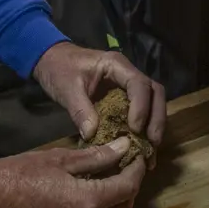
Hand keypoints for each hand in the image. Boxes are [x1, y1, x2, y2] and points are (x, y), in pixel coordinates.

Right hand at [0, 144, 144, 207]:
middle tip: (127, 168)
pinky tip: (91, 191)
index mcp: (88, 201)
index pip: (127, 188)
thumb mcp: (62, 158)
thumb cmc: (24, 171)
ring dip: (116, 203)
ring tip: (111, 178)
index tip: (138, 155)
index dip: (137, 170)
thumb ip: (97, 156)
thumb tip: (124, 147)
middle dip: (131, 191)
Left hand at [31, 40, 164, 146]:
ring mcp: (126, 86)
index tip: (134, 129)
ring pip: (152, 101)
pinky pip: (140, 110)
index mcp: (116, 65)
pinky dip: (144, 127)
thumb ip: (80, 110)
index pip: (139, 84)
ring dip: (154, 123)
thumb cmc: (59, 69)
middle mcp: (127, 74)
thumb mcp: (67, 88)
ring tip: (150, 147)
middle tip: (153, 141)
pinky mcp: (122, 97)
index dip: (141, 107)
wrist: (51, 60)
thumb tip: (92, 134)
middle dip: (156, 117)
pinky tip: (141, 145)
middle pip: (155, 92)